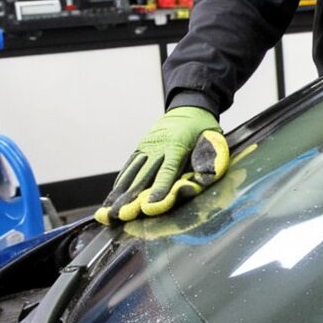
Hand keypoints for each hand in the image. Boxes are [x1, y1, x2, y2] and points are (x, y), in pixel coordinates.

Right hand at [95, 106, 229, 223]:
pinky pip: (129, 165)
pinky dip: (121, 181)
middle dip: (130, 197)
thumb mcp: (213, 139)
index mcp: (177, 145)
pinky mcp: (141, 147)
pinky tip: (113, 195)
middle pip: (143, 175)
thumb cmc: (203, 127)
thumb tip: (203, 179)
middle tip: (119, 216)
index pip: (167, 171)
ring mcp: (147, 146)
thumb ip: (208, 158)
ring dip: (120, 192)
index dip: (158, 189)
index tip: (148, 206)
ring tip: (109, 211)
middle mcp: (157, 146)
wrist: (189, 106)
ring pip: (132, 172)